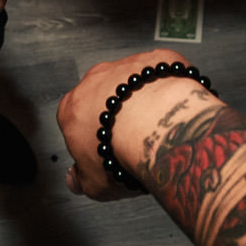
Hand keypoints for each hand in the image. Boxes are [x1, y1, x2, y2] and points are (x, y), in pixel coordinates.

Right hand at [55, 49, 201, 199]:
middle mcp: (96, 81)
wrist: (156, 127)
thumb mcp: (93, 184)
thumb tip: (77, 181)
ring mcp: (127, 68)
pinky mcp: (157, 62)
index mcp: (72, 107)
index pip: (75, 121)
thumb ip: (81, 179)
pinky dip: (167, 87)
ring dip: (142, 100)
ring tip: (156, 127)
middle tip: (132, 141)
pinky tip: (173, 108)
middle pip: (103, 98)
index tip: (104, 152)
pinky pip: (161, 73)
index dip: (91, 139)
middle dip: (116, 116)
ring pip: (133, 83)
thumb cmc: (123, 150)